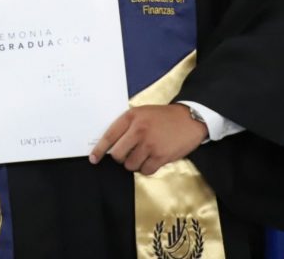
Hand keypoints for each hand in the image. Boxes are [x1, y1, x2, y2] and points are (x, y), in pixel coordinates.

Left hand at [89, 104, 207, 174]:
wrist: (190, 119)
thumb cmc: (164, 117)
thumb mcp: (143, 113)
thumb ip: (128, 126)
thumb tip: (111, 145)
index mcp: (131, 117)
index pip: (109, 136)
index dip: (99, 149)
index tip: (94, 159)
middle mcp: (139, 130)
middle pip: (118, 155)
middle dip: (121, 158)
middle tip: (129, 154)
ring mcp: (150, 144)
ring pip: (131, 165)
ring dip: (135, 163)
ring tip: (145, 154)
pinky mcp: (161, 156)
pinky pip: (145, 171)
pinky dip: (147, 168)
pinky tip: (153, 158)